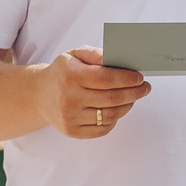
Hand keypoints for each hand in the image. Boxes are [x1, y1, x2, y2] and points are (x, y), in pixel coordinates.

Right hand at [38, 46, 152, 139]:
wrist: (40, 95)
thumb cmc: (63, 72)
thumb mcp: (75, 54)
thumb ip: (97, 54)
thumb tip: (120, 60)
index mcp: (71, 75)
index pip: (107, 78)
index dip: (127, 79)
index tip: (140, 78)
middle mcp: (69, 98)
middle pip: (112, 98)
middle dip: (134, 93)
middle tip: (145, 88)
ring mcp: (70, 117)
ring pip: (111, 115)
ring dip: (127, 106)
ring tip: (133, 98)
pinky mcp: (73, 131)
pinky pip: (103, 129)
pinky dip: (115, 119)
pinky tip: (118, 110)